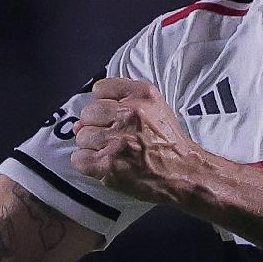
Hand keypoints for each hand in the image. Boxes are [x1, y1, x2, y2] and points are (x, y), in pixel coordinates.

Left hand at [70, 78, 210, 203]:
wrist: (183, 172)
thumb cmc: (167, 143)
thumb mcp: (154, 106)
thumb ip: (121, 102)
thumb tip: (80, 121)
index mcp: (142, 95)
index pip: (100, 89)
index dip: (103, 104)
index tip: (113, 116)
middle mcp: (130, 115)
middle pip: (88, 113)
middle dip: (96, 126)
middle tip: (114, 138)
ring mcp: (118, 141)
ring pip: (82, 136)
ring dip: (93, 146)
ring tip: (113, 152)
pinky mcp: (109, 165)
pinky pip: (78, 158)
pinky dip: (87, 163)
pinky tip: (105, 164)